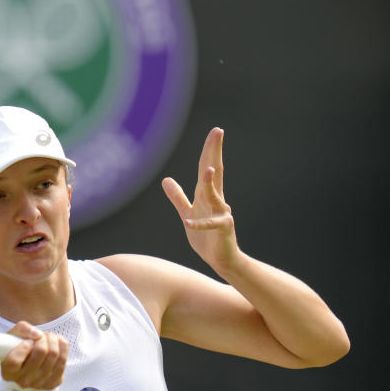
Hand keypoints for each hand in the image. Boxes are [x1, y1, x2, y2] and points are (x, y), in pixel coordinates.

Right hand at [1, 322, 67, 389]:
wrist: (29, 361)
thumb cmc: (19, 346)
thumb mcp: (14, 334)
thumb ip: (22, 329)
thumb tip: (38, 335)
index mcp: (8, 371)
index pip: (15, 360)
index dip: (24, 346)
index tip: (28, 341)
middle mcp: (22, 381)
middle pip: (41, 352)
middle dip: (43, 338)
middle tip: (41, 336)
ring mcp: (38, 384)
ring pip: (54, 355)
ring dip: (53, 340)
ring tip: (48, 338)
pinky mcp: (53, 383)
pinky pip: (63, 360)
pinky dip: (62, 346)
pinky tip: (57, 343)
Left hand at [162, 127, 239, 270]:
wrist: (221, 259)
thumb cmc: (206, 237)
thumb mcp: (187, 213)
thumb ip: (178, 197)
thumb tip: (166, 180)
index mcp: (207, 195)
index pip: (208, 167)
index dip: (209, 150)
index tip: (215, 131)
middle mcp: (216, 200)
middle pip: (214, 172)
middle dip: (215, 152)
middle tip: (218, 131)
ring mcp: (221, 213)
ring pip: (214, 195)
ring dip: (210, 183)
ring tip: (208, 169)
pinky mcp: (223, 229)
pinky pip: (209, 225)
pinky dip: (199, 223)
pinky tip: (188, 221)